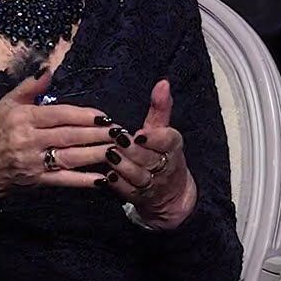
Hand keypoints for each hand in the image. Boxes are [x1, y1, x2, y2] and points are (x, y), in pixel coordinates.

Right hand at [0, 67, 122, 192]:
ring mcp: (34, 162)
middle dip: (98, 134)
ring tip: (118, 150)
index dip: (84, 115)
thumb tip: (47, 68)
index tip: (104, 115)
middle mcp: (29, 140)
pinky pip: (65, 180)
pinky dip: (85, 180)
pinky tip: (104, 178)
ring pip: (71, 157)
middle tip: (120, 132)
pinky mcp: (37, 181)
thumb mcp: (6, 104)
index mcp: (23, 119)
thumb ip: (29, 87)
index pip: (60, 115)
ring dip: (96, 154)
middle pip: (70, 136)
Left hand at [104, 79, 196, 228]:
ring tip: (109, 154)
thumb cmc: (163, 153)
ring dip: (123, 165)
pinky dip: (117, 183)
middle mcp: (165, 166)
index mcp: (173, 147)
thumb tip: (162, 82)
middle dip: (133, 150)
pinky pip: (128, 191)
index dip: (154, 139)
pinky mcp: (139, 197)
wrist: (171, 192)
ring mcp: (152, 184)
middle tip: (118, 140)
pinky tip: (107, 174)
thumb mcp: (164, 130)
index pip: (168, 142)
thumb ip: (161, 107)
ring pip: (137, 175)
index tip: (140, 134)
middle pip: (149, 158)